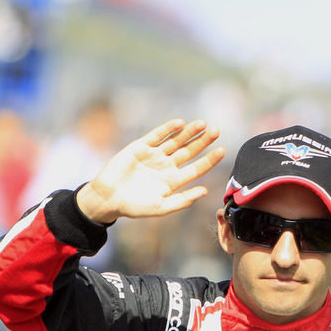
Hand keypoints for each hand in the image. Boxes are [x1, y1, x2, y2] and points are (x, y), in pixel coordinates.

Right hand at [76, 119, 224, 223]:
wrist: (108, 197)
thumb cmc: (134, 206)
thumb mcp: (161, 207)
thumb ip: (182, 200)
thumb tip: (205, 191)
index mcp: (173, 181)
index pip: (196, 168)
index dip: (209, 160)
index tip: (222, 150)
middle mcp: (166, 166)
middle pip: (189, 151)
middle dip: (203, 142)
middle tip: (216, 131)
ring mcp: (154, 155)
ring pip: (176, 141)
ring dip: (189, 132)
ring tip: (203, 124)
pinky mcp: (140, 146)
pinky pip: (157, 135)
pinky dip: (168, 129)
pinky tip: (180, 123)